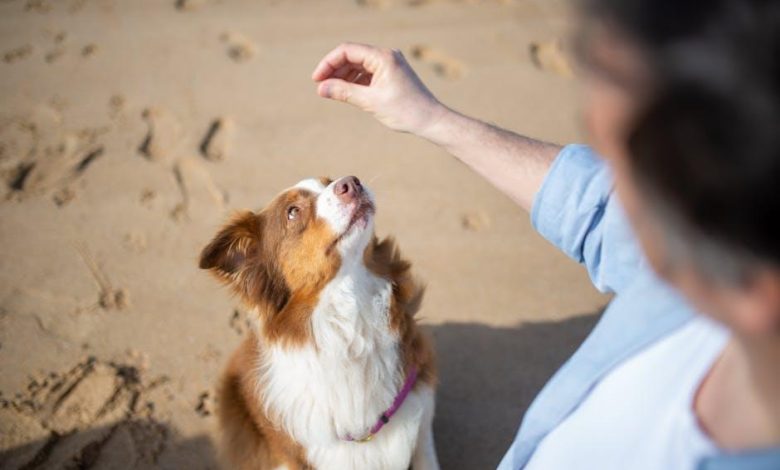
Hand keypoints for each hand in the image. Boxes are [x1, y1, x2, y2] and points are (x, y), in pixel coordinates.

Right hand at [312, 42, 446, 135]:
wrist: (430, 120)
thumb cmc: (405, 111)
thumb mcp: (370, 102)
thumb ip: (344, 92)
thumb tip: (321, 88)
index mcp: (383, 57)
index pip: (347, 51)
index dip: (329, 63)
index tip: (317, 79)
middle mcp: (386, 56)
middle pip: (352, 56)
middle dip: (334, 70)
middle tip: (321, 87)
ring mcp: (389, 64)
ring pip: (359, 65)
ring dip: (343, 77)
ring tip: (331, 92)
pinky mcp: (391, 74)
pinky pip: (367, 73)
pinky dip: (355, 82)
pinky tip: (347, 93)